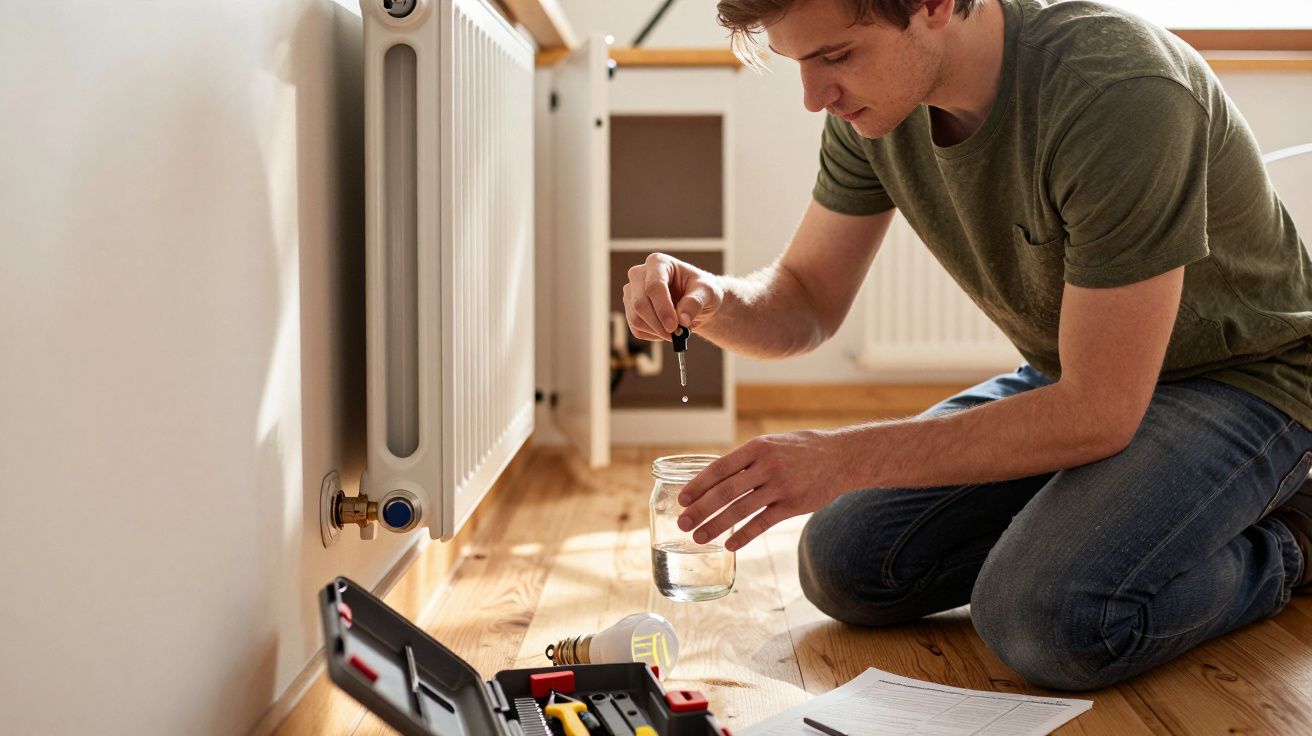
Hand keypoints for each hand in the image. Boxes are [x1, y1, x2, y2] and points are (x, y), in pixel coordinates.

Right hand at [622, 253, 722, 340]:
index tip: (675, 326)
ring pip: (635, 318)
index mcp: (658, 262)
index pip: (653, 286)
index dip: (663, 308)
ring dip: (657, 331)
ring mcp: (631, 292)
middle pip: (640, 303)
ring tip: (676, 332)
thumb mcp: (707, 292)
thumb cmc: (701, 290)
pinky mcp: (630, 309)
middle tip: (677, 334)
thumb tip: (682, 320)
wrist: (696, 301)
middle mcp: (639, 274)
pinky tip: (667, 331)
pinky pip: (636, 329)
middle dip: (658, 324)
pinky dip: (653, 335)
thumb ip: (696, 302)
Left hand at [676, 429, 856, 550]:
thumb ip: (746, 460)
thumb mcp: (772, 444)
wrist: (841, 456)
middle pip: (726, 491)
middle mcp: (767, 466)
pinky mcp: (793, 505)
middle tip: (683, 523)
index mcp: (757, 448)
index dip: (698, 485)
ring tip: (699, 537)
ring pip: (741, 510)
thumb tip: (714, 477)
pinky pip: (763, 523)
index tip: (682, 499)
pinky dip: (745, 536)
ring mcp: (781, 487)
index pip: (720, 468)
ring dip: (717, 526)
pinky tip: (730, 545)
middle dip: (701, 509)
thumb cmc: (801, 449)